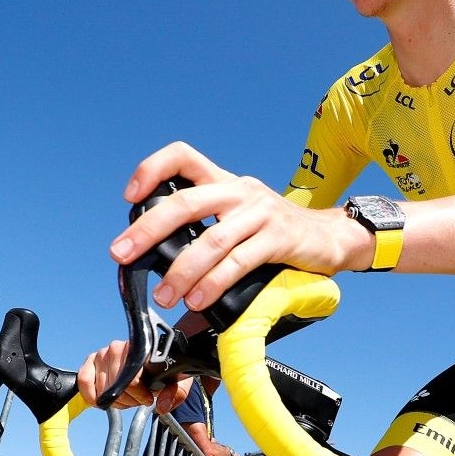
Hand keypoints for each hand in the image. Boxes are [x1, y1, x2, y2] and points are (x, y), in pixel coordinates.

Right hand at [75, 343, 191, 411]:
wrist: (152, 360)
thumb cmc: (164, 371)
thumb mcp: (178, 382)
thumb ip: (174, 394)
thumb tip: (161, 406)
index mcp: (139, 349)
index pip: (132, 380)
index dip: (140, 396)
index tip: (147, 399)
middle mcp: (117, 348)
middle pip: (116, 387)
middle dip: (127, 400)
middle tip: (136, 399)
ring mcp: (102, 353)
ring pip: (102, 388)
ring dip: (113, 400)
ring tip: (124, 397)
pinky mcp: (91, 360)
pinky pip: (83, 380)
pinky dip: (90, 394)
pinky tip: (101, 400)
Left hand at [106, 142, 367, 311]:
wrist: (332, 237)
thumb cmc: (277, 233)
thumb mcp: (240, 221)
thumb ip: (205, 237)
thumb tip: (167, 280)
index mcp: (225, 182)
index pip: (183, 156)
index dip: (152, 169)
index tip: (130, 197)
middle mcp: (240, 191)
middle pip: (186, 202)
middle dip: (148, 230)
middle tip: (122, 253)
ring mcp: (260, 212)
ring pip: (211, 240)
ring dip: (181, 270)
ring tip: (166, 295)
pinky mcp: (280, 238)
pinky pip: (239, 261)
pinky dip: (214, 282)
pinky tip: (199, 299)